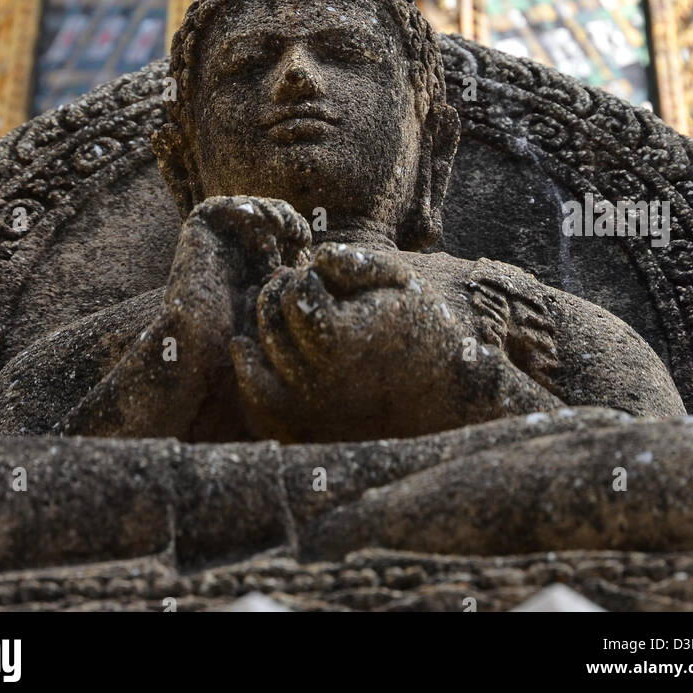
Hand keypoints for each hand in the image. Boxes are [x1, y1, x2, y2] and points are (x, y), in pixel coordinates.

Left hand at [231, 242, 474, 440]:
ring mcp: (303, 410)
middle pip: (270, 319)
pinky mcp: (297, 429)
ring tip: (294, 317)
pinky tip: (261, 350)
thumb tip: (306, 264)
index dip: (312, 275)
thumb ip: (353, 262)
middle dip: (285, 294)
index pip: (297, 289)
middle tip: (312, 292)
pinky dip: (249, 369)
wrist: (443, 391)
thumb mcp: (398, 280)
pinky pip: (253, 397)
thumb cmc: (419, 325)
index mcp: (341, 341)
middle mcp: (316, 382)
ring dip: (266, 327)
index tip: (334, 282)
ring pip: (251, 355)